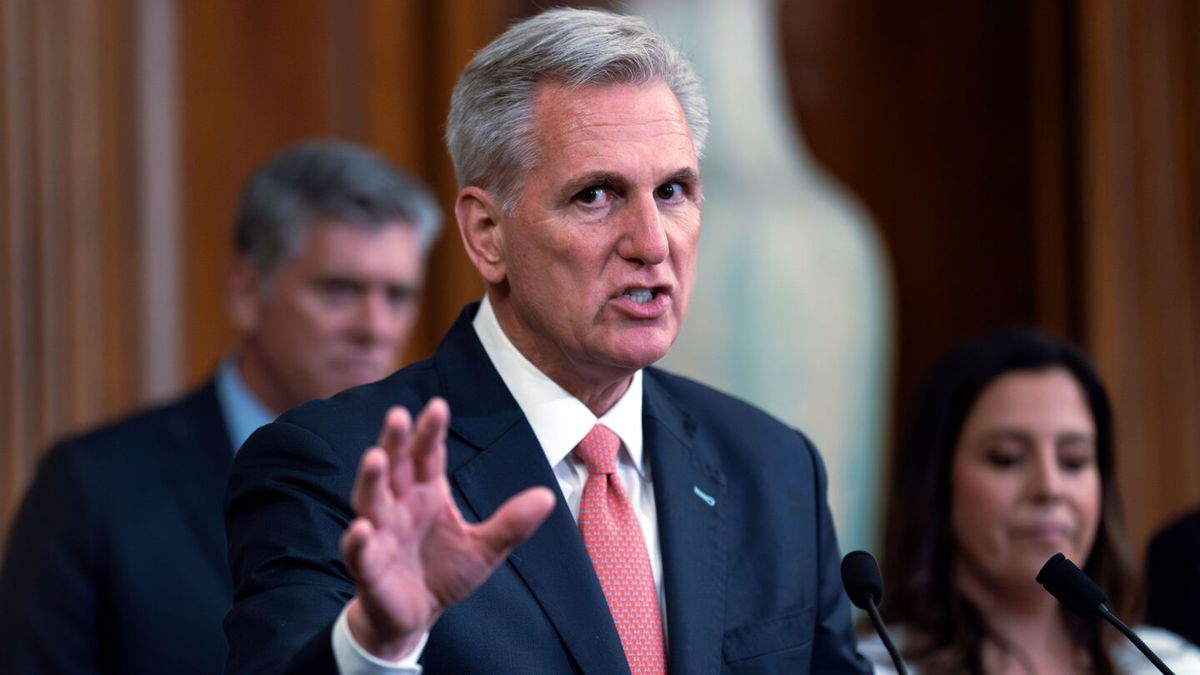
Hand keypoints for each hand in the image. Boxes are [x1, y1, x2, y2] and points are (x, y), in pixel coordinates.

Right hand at [339, 398, 555, 659]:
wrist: (415, 617)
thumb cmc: (445, 572)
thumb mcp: (485, 548)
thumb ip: (511, 523)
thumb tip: (548, 495)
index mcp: (426, 492)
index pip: (428, 456)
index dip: (430, 432)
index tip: (438, 406)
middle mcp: (399, 505)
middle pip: (394, 467)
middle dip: (395, 442)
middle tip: (398, 415)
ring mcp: (380, 534)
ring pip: (370, 501)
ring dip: (371, 480)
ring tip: (374, 458)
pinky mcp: (368, 568)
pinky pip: (359, 552)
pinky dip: (358, 541)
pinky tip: (362, 528)